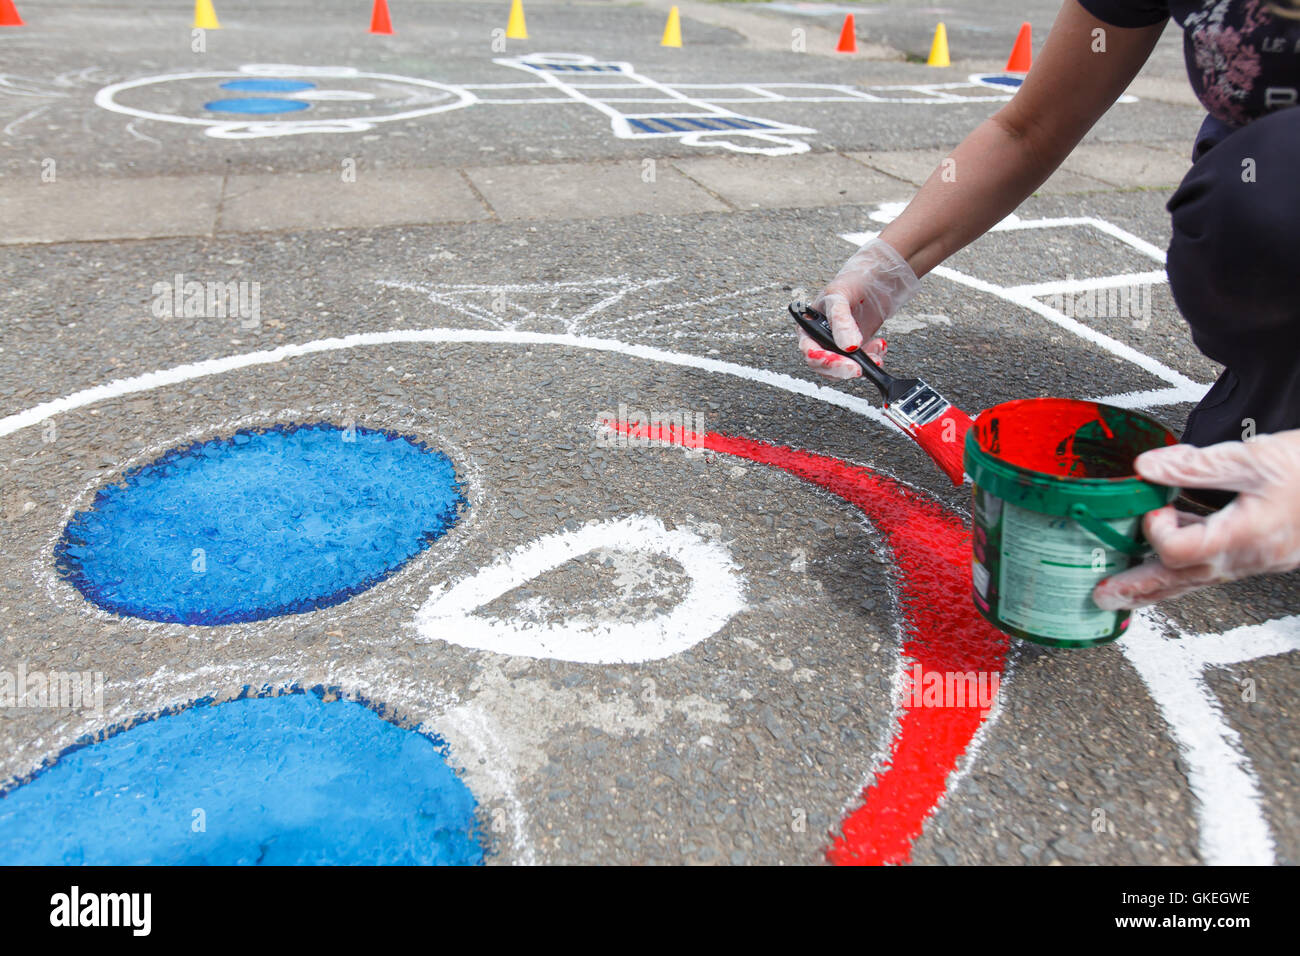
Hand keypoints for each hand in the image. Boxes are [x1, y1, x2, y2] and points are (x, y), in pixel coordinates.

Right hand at [798, 237, 919, 379]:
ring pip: (843, 367)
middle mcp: (820, 338)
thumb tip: (847, 347)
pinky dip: (873, 358)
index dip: (825, 360)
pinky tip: (880, 345)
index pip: (810, 350)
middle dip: (843, 368)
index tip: (844, 364)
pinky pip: (861, 362)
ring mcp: (838, 344)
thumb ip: (841, 321)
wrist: (877, 276)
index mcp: (808, 326)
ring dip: (861, 364)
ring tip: (876, 350)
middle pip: (824, 365)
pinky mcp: (856, 348)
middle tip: (859, 368)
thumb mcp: (840, 296)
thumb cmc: (852, 280)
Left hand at [1093, 430, 1299, 609]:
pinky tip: (1171, 558)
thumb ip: (1196, 465)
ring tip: (1124, 591)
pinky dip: (1186, 568)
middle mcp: (1246, 558)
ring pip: (1197, 580)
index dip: (1155, 530)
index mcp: (1242, 536)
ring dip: (1157, 584)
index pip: (1178, 550)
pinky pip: (1215, 569)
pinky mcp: (1262, 555)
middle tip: (1103, 597)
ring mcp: (1255, 561)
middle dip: (1138, 589)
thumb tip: (1146, 467)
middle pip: (1180, 580)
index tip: (1152, 506)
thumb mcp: (1255, 458)